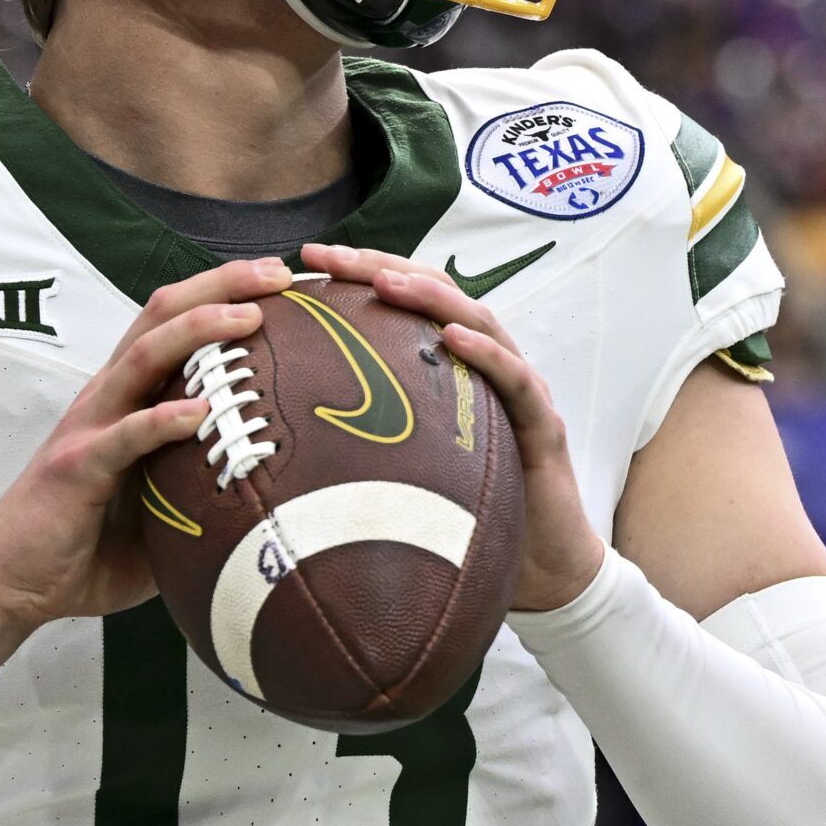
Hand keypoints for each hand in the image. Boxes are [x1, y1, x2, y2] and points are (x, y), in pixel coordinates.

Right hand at [0, 257, 297, 630]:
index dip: (225, 293)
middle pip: (163, 317)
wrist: (10, 583)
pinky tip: (201, 412)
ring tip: (249, 318)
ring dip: (199, 330)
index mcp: (127, 397)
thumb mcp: (159, 507)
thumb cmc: (84, 546)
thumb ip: (202, 486)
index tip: (280, 280)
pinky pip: (125, 436)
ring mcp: (90, 427)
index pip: (175, 324)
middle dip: (222, 286)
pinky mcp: (78, 466)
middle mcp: (108, 397)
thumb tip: (276, 498)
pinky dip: (163, 419)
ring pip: (144, 356)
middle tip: (278, 273)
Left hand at [299, 243, 606, 612]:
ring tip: (386, 281)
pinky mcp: (543, 426)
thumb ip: (364, 441)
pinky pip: (515, 380)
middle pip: (437, 294)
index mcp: (453, 368)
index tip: (304, 262)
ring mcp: (519, 391)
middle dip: (380, 267)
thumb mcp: (407, 467)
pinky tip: (453, 338)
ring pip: (478, 321)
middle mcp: (488, 366)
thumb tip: (282, 438)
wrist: (542, 569)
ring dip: (431, 297)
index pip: (406, 302)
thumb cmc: (470, 515)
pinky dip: (486, 354)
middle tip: (326, 256)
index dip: (359, 274)